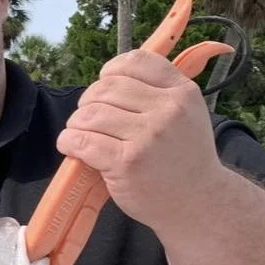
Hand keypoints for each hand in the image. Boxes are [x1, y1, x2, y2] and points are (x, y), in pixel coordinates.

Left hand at [56, 49, 225, 232]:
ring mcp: (147, 136)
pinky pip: (82, 141)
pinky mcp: (126, 162)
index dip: (110, 71)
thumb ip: (158, 92)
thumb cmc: (184, 158)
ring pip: (90, 113)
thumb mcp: (187, 115)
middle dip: (89, 102)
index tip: (104, 88)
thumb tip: (109, 77)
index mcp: (182, 92)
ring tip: (81, 135)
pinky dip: (68, 141)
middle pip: (106, 88)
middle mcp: (168, 110)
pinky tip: (71, 146)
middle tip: (89, 119)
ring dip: (76, 124)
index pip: (136, 61)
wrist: (196, 202)